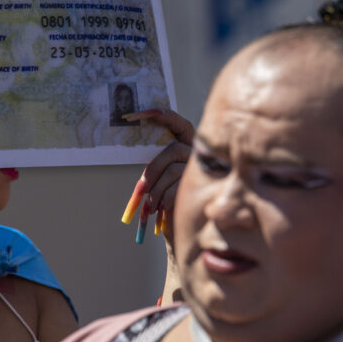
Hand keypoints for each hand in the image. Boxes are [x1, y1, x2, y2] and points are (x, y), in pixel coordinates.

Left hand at [121, 110, 194, 244]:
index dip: (163, 115)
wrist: (186, 228)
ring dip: (157, 189)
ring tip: (151, 205)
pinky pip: (178, 188)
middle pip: (172, 150)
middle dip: (152, 170)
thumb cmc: (170, 200)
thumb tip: (137, 149)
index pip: (179, 123)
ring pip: (173, 171)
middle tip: (140, 190)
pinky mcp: (205, 188)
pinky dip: (165, 199)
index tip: (137, 113)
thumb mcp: (162, 178)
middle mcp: (199, 154)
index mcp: (188, 145)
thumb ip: (159, 164)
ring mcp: (204, 170)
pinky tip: (161, 209)